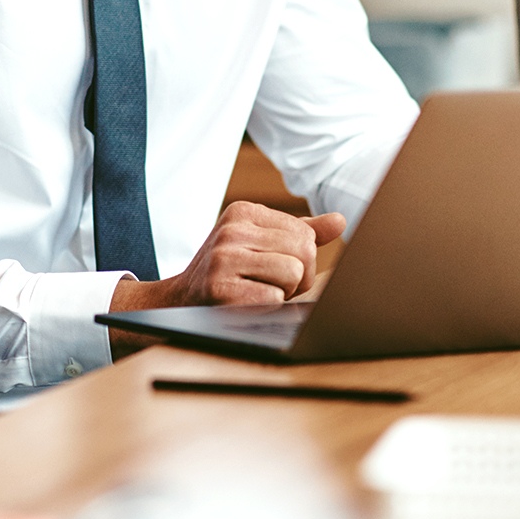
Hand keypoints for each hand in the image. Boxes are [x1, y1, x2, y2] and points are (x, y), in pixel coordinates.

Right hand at [107, 202, 344, 354]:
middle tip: (271, 284)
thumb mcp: (259, 242)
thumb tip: (340, 221)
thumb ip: (300, 231)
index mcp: (244, 211)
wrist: (180, 301)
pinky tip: (246, 303)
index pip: (305, 233)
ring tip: (259, 291)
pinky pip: (274, 299)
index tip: (275, 266)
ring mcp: (223, 258)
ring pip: (293, 274)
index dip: (302, 259)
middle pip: (304, 252)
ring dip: (284, 292)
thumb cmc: (230, 271)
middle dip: (298, 277)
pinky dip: (267, 307)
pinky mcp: (220, 289)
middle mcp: (232, 229)